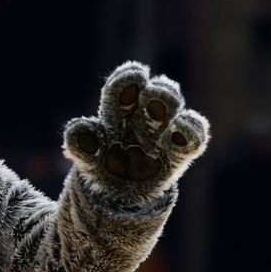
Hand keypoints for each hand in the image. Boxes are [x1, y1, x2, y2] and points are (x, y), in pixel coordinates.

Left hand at [65, 62, 208, 204]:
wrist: (117, 196)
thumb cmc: (102, 168)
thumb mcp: (88, 159)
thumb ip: (81, 145)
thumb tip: (77, 131)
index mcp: (117, 113)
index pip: (121, 90)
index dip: (127, 79)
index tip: (135, 74)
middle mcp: (142, 118)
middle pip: (153, 93)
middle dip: (156, 90)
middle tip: (152, 93)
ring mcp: (161, 135)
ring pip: (173, 109)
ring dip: (171, 105)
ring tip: (166, 108)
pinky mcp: (177, 155)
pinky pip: (192, 138)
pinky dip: (192, 129)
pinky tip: (182, 126)